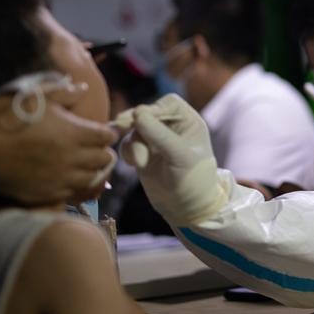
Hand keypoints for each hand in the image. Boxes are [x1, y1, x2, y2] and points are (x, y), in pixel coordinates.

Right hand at [0, 83, 117, 204]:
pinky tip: (66, 178)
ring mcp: (59, 179)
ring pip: (90, 179)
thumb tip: (83, 89)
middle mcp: (72, 158)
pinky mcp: (44, 194)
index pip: (106, 136)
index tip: (101, 131)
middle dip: (103, 152)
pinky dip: (74, 186)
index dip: (106, 132)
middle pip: (103, 159)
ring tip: (85, 165)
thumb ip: (64, 92)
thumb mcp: (36, 95)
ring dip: (91, 170)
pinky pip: (70, 193)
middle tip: (95, 148)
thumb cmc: (4, 116)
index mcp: (74, 132)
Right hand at [118, 94, 227, 225]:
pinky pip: (128, 143)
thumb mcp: (180, 157)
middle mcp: (172, 126)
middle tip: (120, 127)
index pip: (168, 104)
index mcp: (189, 121)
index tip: (137, 118)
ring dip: (133, 143)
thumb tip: (137, 113)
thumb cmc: (193, 181)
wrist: (187, 209)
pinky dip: (127, 151)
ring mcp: (155, 139)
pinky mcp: (142, 152)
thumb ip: (160, 135)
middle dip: (136, 124)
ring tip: (140, 163)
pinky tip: (134, 164)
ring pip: (134, 129)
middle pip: (147, 113)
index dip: (152, 109)